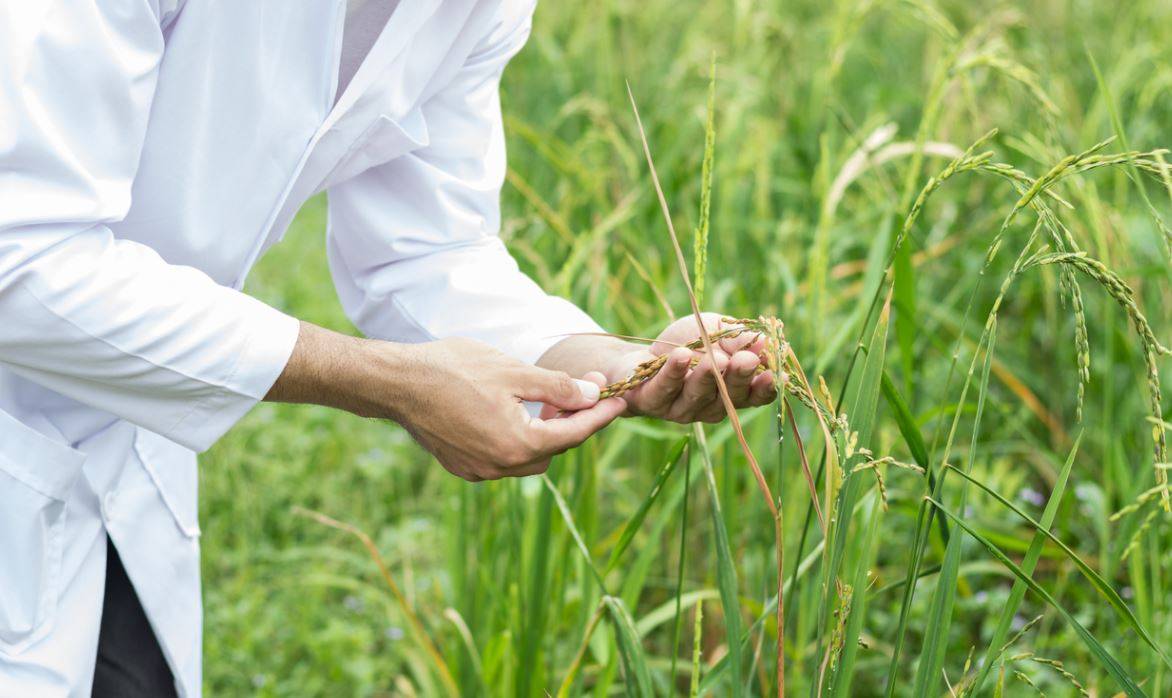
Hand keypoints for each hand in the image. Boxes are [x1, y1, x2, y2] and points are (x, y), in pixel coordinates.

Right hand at [385, 338, 625, 480]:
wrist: (396, 382)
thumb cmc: (453, 369)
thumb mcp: (513, 371)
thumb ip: (556, 387)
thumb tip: (590, 395)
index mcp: (517, 444)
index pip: (573, 433)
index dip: (600, 415)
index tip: (619, 400)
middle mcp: (499, 466)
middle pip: (554, 449)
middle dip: (571, 422)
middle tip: (579, 390)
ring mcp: (478, 470)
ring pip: (528, 456)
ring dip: (544, 431)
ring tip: (546, 398)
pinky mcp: (462, 465)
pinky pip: (502, 457)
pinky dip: (517, 438)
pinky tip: (515, 411)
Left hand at [601, 313, 779, 422]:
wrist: (637, 356)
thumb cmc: (684, 343)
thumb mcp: (715, 331)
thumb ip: (738, 338)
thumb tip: (765, 340)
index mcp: (731, 393)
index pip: (755, 396)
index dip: (767, 387)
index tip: (779, 374)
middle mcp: (710, 406)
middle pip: (729, 397)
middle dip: (739, 378)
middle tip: (747, 360)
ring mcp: (681, 408)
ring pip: (698, 395)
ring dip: (708, 376)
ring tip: (715, 358)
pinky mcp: (653, 402)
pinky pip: (665, 388)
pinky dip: (674, 372)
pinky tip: (681, 355)